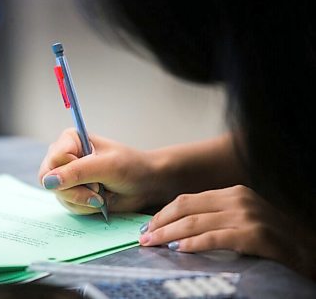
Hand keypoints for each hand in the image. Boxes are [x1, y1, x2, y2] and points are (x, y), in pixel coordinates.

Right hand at [38, 128, 168, 214]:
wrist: (146, 185)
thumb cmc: (131, 167)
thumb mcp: (106, 167)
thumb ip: (77, 172)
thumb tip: (48, 182)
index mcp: (70, 140)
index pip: (54, 160)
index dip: (70, 173)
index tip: (93, 176)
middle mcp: (64, 156)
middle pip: (50, 180)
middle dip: (76, 191)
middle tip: (97, 190)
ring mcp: (66, 175)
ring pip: (59, 195)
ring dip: (82, 200)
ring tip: (101, 195)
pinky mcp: (72, 191)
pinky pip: (67, 204)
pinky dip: (84, 207)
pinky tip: (98, 201)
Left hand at [139, 185, 315, 277]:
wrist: (307, 248)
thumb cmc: (271, 237)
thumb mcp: (240, 218)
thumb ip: (214, 217)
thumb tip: (178, 228)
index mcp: (231, 193)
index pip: (187, 200)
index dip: (163, 214)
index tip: (148, 226)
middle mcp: (237, 199)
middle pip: (186, 208)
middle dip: (160, 223)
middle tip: (143, 236)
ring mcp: (246, 215)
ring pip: (195, 223)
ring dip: (168, 234)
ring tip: (152, 243)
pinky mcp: (254, 234)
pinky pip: (215, 238)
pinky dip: (194, 244)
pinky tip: (179, 249)